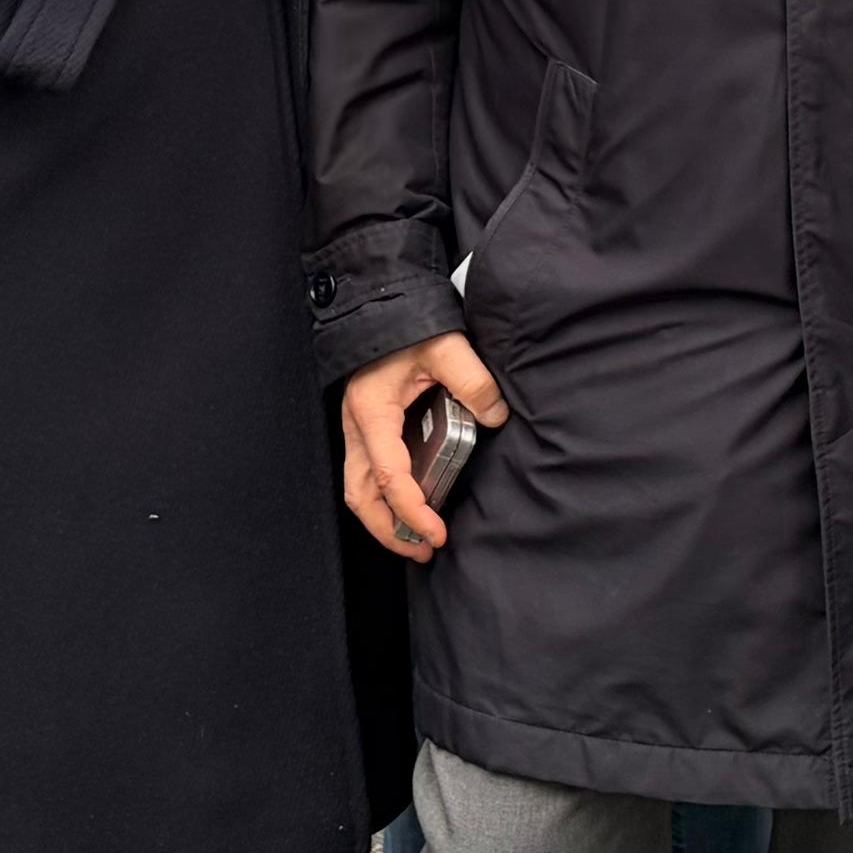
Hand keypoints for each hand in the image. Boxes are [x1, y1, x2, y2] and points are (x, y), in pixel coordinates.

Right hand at [338, 332, 500, 559]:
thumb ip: (473, 381)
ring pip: (359, 489)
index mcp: (372, 412)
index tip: (438, 534)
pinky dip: (386, 499)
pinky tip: (413, 506)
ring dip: (385, 519)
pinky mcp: (368, 427)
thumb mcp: (446, 346)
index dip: (413, 511)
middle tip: (424, 551)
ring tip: (418, 540)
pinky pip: (368, 474)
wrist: (382, 301)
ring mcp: (358, 429)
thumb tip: (496, 417)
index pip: (389, 477)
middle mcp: (357, 426)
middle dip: (389, 530)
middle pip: (361, 496)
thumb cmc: (407, 323)